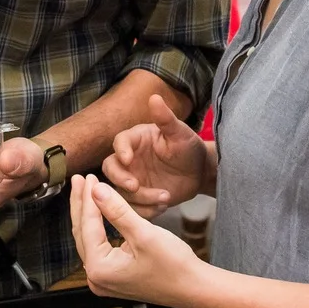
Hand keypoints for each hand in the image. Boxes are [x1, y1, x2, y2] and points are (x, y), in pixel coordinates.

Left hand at [70, 175, 204, 307]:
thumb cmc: (174, 266)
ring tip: (85, 190)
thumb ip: (117, 211)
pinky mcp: (113, 276)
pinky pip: (99, 245)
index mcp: (100, 269)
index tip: (87, 177)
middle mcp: (96, 277)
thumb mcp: (144, 233)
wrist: (194, 288)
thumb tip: (96, 190)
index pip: (88, 225)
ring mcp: (104, 279)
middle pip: (83, 233)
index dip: (88, 198)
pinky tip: (98, 211)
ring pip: (90, 238)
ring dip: (88, 214)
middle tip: (79, 178)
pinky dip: (99, 226)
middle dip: (82, 204)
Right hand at [102, 95, 207, 217]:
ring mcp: (131, 179)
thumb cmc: (189, 148)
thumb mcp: (180, 133)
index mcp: (136, 139)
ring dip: (140, 198)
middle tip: (135, 186)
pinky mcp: (138, 198)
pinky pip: (133, 208)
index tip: (128, 159)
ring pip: (121, 191)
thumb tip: (154, 97)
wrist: (198, 173)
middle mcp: (128, 159)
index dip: (121, 150)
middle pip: (110, 168)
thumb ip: (166, 118)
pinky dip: (146, 210)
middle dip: (120, 178)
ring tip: (165, 197)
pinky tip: (163, 206)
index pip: (119, 141)